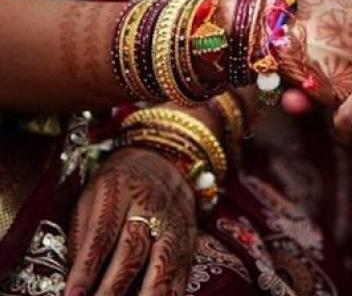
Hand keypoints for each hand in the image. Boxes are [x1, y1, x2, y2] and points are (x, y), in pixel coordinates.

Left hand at [66, 148, 195, 295]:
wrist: (164, 158)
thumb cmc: (118, 184)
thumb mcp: (92, 196)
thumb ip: (84, 235)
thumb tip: (75, 279)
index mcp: (118, 190)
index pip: (101, 233)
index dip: (86, 267)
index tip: (73, 295)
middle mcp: (150, 204)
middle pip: (133, 250)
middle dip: (114, 286)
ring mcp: (174, 220)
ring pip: (164, 260)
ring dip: (150, 293)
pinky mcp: (190, 234)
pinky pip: (184, 266)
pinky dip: (174, 290)